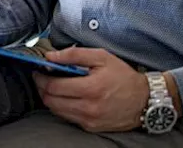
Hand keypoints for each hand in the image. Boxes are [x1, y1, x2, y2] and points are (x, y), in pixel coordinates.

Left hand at [32, 48, 168, 132]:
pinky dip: (62, 107)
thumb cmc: (123, 76)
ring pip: (56, 111)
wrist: (144, 100)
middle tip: (42, 77)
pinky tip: (66, 96)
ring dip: (50, 98)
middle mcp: (88, 108)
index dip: (41, 78)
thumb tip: (50, 56)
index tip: (38, 70)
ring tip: (52, 86)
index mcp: (90, 88)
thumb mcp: (101, 57)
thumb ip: (74, 54)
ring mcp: (89, 120)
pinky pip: (68, 118)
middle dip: (42, 88)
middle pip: (51, 101)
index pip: (53, 87)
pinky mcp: (91, 127)